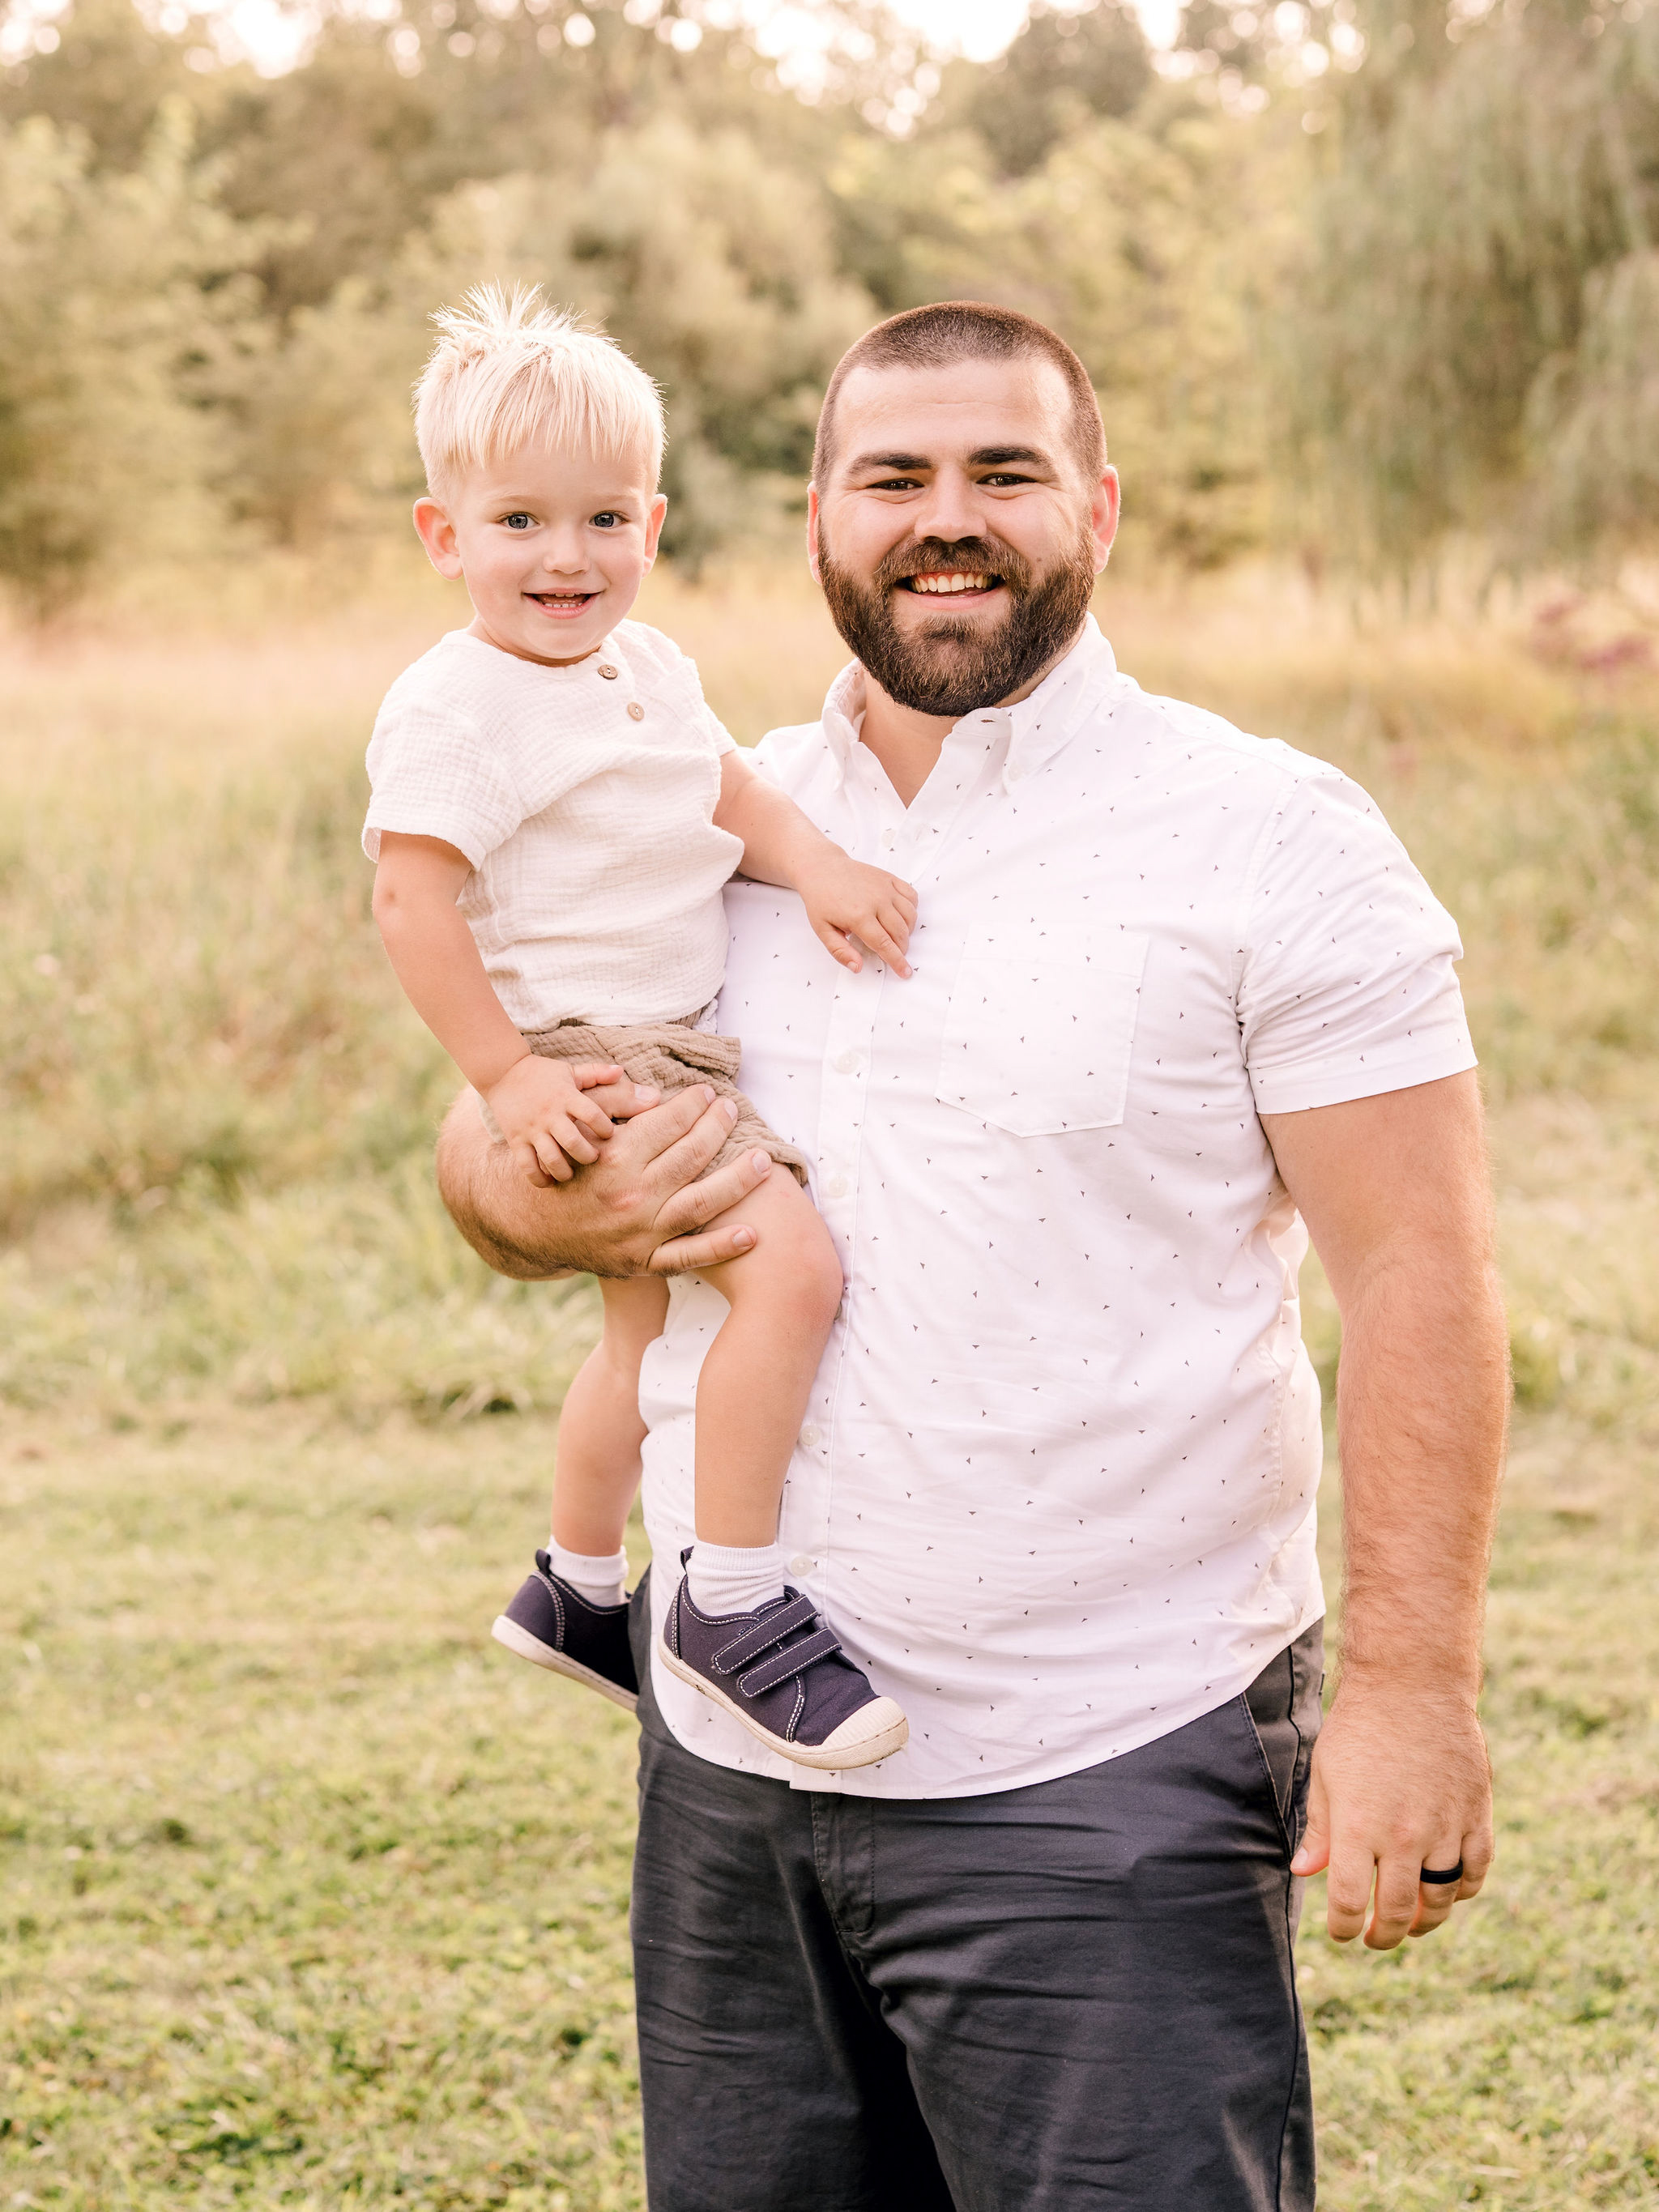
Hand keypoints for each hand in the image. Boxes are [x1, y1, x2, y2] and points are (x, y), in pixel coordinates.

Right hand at [436, 1079, 774, 1279]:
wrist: (531, 1227)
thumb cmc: (565, 1172)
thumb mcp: (581, 1134)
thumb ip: (616, 1108)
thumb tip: (659, 1093)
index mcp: (614, 1158)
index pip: (668, 1123)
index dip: (694, 1104)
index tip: (708, 1094)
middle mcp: (631, 1195)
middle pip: (690, 1156)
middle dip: (718, 1129)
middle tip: (734, 1112)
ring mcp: (640, 1231)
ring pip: (700, 1202)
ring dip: (738, 1181)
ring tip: (762, 1162)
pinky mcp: (643, 1261)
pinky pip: (689, 1256)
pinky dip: (722, 1247)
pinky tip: (752, 1234)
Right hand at [481, 1054, 624, 1185]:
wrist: (501, 1073)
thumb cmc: (541, 1073)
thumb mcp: (569, 1070)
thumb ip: (595, 1073)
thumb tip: (620, 1071)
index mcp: (566, 1096)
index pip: (592, 1115)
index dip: (605, 1129)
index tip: (607, 1133)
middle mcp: (549, 1114)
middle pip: (573, 1142)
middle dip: (588, 1155)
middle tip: (593, 1157)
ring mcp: (531, 1129)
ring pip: (551, 1159)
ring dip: (566, 1171)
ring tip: (572, 1173)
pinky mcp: (515, 1140)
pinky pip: (527, 1166)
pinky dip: (539, 1179)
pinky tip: (549, 1181)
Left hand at [796, 852, 917, 978]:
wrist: (822, 868)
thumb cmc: (821, 900)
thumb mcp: (822, 930)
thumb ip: (840, 951)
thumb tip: (857, 967)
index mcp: (859, 916)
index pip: (884, 944)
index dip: (897, 961)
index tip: (905, 972)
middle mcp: (876, 901)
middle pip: (900, 932)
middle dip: (901, 948)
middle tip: (894, 953)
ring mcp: (885, 888)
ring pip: (910, 915)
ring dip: (907, 931)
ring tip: (895, 935)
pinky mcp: (889, 878)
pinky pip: (912, 896)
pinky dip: (911, 909)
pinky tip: (900, 915)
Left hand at [1291, 1674, 1493, 1947]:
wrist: (1412, 1685)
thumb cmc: (1359, 1727)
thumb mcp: (1326, 1774)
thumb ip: (1320, 1830)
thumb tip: (1303, 1873)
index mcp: (1359, 1827)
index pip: (1349, 1902)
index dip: (1344, 1928)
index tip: (1342, 1934)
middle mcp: (1404, 1836)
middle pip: (1399, 1912)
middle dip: (1384, 1935)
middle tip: (1376, 1937)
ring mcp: (1445, 1828)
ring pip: (1442, 1900)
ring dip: (1426, 1921)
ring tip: (1412, 1923)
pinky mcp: (1476, 1815)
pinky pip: (1475, 1871)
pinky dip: (1463, 1890)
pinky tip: (1447, 1891)